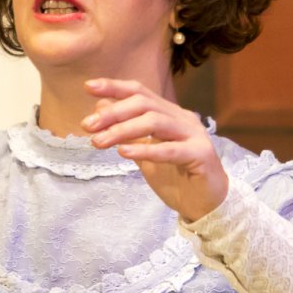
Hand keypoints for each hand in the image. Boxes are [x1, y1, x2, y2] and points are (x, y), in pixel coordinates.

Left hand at [81, 78, 227, 221]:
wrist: (205, 206)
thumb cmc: (175, 177)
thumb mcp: (144, 152)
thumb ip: (127, 131)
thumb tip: (100, 107)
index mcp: (169, 113)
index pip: (140, 92)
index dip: (115, 87)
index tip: (88, 87)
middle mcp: (182, 118)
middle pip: (145, 104)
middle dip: (113, 112)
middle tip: (87, 125)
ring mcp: (194, 134)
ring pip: (155, 122)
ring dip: (123, 130)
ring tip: (99, 141)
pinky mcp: (201, 154)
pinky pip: (170, 149)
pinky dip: (145, 150)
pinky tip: (124, 152)